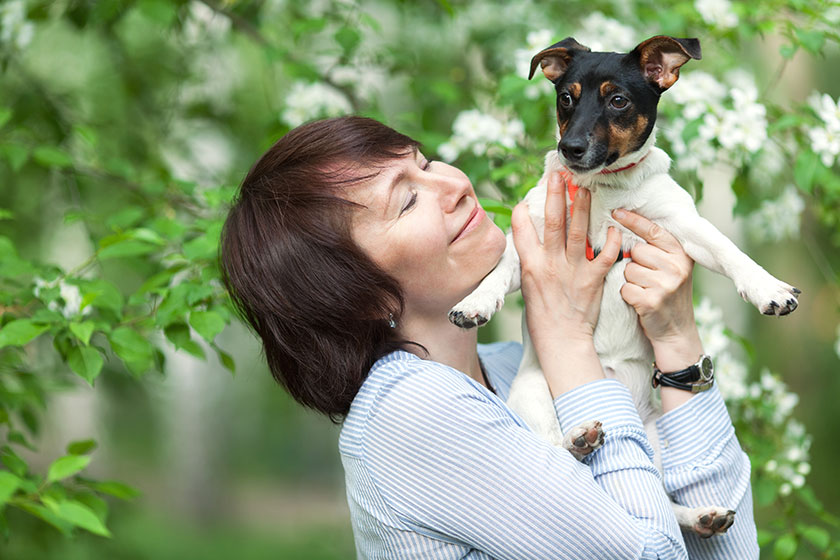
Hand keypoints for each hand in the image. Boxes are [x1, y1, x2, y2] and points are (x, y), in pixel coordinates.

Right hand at [511, 172, 620, 394]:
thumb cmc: (543, 314)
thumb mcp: (528, 285)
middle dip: (556, 195)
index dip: (524, 211)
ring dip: (582, 208)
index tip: (527, 197)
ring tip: (585, 188)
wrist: (561, 339)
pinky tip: (614, 226)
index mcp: (531, 265)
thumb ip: (533, 259)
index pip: (523, 231)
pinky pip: (605, 255)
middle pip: (553, 223)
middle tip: (559, 174)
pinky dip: (611, 240)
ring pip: (578, 232)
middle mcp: (550, 264)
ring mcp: (572, 270)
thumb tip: (532, 239)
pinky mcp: (593, 279)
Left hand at [611, 209, 702, 372]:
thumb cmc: (667, 295)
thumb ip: (658, 249)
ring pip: (628, 270)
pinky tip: (640, 302)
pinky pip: (624, 288)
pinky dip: (627, 296)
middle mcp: (677, 267)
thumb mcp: (672, 268)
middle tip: (648, 278)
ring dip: (630, 281)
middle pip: (636, 251)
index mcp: (681, 254)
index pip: (653, 230)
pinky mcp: (652, 301)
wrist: (677, 332)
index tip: (615, 212)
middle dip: (634, 263)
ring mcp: (666, 284)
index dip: (633, 220)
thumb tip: (628, 223)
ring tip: (645, 291)